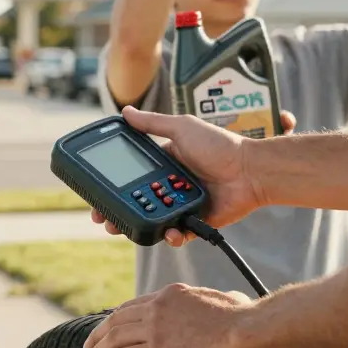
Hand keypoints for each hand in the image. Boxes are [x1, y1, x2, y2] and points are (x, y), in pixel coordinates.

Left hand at [81, 283, 255, 347]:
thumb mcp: (230, 300)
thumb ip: (223, 299)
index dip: (117, 318)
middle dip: (98, 334)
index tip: (109, 329)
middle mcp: (157, 307)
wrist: (247, 331)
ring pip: (112, 339)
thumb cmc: (246, 319)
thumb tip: (234, 299)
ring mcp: (155, 328)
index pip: (134, 305)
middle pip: (116, 320)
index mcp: (172, 294)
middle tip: (88, 346)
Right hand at [90, 107, 294, 245]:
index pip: (132, 177)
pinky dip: (172, 236)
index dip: (114, 187)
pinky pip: (178, 233)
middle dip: (118, 212)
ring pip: (153, 220)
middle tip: (103, 220)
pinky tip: (169, 233)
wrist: (251, 171)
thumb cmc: (221, 146)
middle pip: (137, 202)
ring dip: (138, 226)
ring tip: (125, 229)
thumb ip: (153, 124)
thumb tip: (125, 112)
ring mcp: (182, 204)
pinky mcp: (195, 222)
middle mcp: (171, 185)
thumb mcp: (183, 128)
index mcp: (165, 163)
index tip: (96, 195)